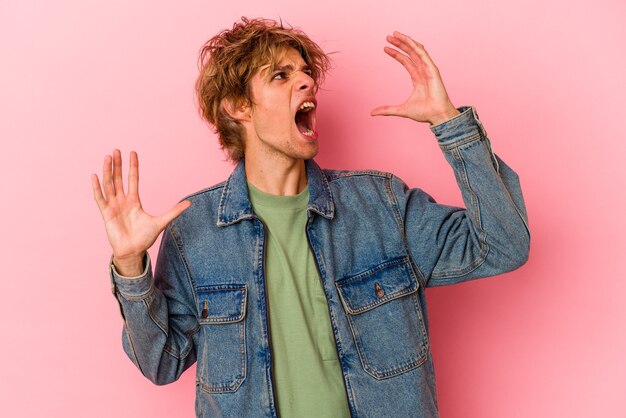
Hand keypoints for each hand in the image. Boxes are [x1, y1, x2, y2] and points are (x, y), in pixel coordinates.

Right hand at [91, 150, 190, 275]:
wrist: (133, 252)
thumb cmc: (145, 238)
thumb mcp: (161, 222)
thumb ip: (174, 211)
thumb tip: (189, 203)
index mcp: (134, 201)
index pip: (133, 179)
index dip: (132, 167)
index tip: (132, 153)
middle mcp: (122, 201)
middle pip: (119, 179)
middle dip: (118, 165)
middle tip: (116, 150)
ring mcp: (113, 206)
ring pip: (109, 185)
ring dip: (108, 171)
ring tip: (108, 157)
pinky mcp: (106, 214)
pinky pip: (100, 198)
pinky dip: (97, 187)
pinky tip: (95, 176)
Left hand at [371, 31, 459, 125]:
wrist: (437, 116)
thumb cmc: (424, 113)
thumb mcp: (401, 110)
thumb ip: (387, 110)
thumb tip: (372, 113)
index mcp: (417, 78)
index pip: (405, 61)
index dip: (396, 53)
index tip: (385, 48)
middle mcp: (423, 71)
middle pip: (410, 53)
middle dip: (399, 44)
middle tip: (388, 37)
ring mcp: (428, 69)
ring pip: (417, 50)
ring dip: (407, 41)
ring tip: (396, 34)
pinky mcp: (433, 70)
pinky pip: (424, 55)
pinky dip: (416, 47)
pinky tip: (408, 41)